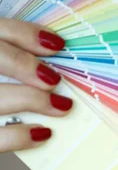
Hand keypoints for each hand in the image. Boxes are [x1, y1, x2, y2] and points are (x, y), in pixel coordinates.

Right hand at [0, 18, 72, 151]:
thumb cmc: (1, 90)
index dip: (25, 34)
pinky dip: (21, 135)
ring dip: (32, 100)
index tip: (57, 44)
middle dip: (24, 65)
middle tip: (54, 79)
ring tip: (60, 106)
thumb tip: (49, 67)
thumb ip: (11, 60)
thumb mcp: (2, 68)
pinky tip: (42, 132)